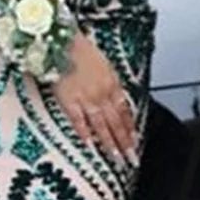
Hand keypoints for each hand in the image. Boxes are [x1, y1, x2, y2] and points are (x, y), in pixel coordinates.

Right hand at [53, 32, 137, 156]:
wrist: (63, 41)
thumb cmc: (82, 50)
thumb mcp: (105, 65)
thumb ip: (111, 85)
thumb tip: (117, 101)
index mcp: (112, 83)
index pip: (125, 111)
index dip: (130, 128)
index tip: (135, 142)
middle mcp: (102, 93)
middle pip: (116, 122)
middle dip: (124, 142)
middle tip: (131, 158)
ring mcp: (86, 98)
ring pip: (100, 125)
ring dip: (108, 142)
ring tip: (115, 157)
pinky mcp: (68, 100)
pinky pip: (78, 120)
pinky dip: (84, 132)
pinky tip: (89, 145)